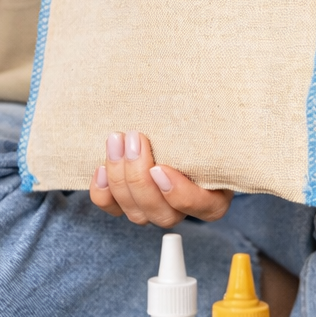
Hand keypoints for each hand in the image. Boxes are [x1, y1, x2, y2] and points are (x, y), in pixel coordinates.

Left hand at [89, 131, 231, 227]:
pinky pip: (113, 209)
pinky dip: (104, 193)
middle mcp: (183, 208)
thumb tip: (214, 102)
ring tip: (116, 142)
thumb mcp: (208, 125)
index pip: (205, 208)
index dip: (179, 193)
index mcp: (214, 194)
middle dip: (140, 179)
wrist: (170, 124)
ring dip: (120, 179)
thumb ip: (208, 126)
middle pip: (163, 215)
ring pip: (136, 213)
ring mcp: (154, 209)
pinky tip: (101, 169)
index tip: (160, 168)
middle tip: (134, 140)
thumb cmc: (196, 125)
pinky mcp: (129, 203)